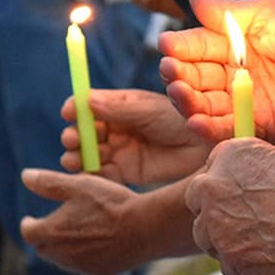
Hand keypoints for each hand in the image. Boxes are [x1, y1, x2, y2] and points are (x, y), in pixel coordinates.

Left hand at [19, 169, 145, 274]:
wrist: (145, 228)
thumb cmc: (111, 203)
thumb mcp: (78, 185)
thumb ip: (48, 183)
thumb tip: (25, 176)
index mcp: (53, 232)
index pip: (28, 232)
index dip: (28, 224)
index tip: (30, 220)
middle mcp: (63, 254)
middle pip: (43, 249)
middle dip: (43, 238)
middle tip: (50, 226)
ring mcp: (82, 266)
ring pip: (63, 260)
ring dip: (62, 248)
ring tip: (72, 233)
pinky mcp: (100, 272)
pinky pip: (84, 266)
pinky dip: (83, 255)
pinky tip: (95, 242)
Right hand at [60, 89, 210, 184]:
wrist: (204, 149)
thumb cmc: (181, 121)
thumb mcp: (150, 111)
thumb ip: (119, 109)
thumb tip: (87, 101)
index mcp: (119, 105)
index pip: (88, 105)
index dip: (76, 108)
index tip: (70, 113)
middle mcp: (115, 127)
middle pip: (84, 130)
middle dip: (74, 134)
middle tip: (73, 139)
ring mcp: (118, 150)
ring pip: (88, 152)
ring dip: (77, 154)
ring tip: (74, 158)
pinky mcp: (125, 171)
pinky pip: (101, 173)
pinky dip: (89, 174)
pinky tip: (86, 173)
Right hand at [159, 0, 274, 142]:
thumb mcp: (270, 12)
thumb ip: (228, 12)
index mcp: (233, 43)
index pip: (195, 47)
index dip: (179, 48)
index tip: (166, 46)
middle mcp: (234, 73)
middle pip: (194, 78)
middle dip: (177, 76)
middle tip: (170, 73)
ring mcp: (245, 101)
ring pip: (204, 106)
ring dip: (187, 103)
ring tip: (181, 94)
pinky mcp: (260, 126)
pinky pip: (229, 130)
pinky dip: (209, 129)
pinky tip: (195, 122)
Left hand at [186, 138, 274, 274]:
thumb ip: (257, 164)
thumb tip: (256, 175)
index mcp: (228, 155)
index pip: (213, 166)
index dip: (226, 180)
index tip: (237, 191)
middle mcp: (212, 186)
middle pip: (197, 199)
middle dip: (213, 208)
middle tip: (238, 217)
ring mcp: (216, 224)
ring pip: (205, 235)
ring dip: (223, 239)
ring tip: (253, 241)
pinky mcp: (228, 256)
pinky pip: (227, 265)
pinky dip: (242, 265)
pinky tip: (263, 259)